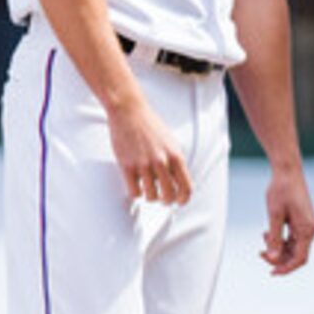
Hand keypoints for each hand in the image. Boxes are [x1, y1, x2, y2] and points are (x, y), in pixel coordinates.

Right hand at [105, 92, 191, 206]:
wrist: (129, 111)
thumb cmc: (150, 126)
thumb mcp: (170, 142)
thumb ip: (175, 161)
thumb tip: (178, 182)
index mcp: (175, 156)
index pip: (186, 188)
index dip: (183, 200)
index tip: (179, 201)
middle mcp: (161, 162)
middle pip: (169, 196)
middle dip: (166, 201)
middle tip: (162, 198)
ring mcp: (143, 164)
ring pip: (151, 196)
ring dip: (150, 197)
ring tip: (147, 190)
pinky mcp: (127, 166)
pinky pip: (134, 192)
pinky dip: (136, 193)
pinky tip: (136, 185)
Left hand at [259, 165, 313, 274]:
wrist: (287, 172)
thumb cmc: (281, 190)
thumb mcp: (274, 215)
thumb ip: (274, 237)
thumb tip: (271, 257)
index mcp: (307, 230)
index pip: (300, 258)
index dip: (286, 268)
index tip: (272, 272)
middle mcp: (310, 229)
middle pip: (297, 254)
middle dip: (279, 258)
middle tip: (260, 254)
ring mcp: (307, 226)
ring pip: (294, 247)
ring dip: (278, 248)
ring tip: (263, 238)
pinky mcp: (302, 221)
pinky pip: (292, 238)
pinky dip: (280, 239)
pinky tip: (267, 233)